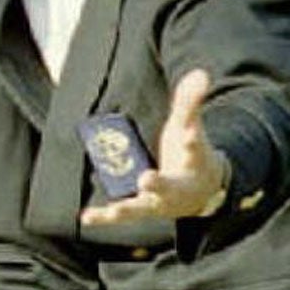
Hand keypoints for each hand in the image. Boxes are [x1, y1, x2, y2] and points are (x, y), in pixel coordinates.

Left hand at [79, 69, 228, 226]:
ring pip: (143, 207)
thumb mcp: (192, 125)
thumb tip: (200, 72)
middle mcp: (178, 185)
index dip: (190, 139)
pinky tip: (85, 217)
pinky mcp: (144, 207)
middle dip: (158, 183)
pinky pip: (124, 213)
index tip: (186, 133)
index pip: (193, 146)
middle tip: (146, 178)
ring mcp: (160, 201)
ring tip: (110, 210)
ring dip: (126, 209)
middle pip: (168, 185)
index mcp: (194, 159)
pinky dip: (106, 217)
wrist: (203, 193)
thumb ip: (191, 101)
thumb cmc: (191, 153)